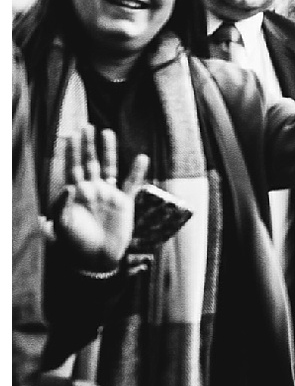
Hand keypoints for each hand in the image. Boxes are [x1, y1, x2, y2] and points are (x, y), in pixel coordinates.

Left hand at [49, 126, 147, 270]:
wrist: (96, 258)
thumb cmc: (75, 243)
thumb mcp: (63, 224)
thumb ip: (62, 205)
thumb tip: (69, 186)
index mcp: (76, 194)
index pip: (72, 167)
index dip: (71, 152)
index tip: (69, 135)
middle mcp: (92, 190)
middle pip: (90, 162)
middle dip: (87, 145)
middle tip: (87, 126)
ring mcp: (108, 195)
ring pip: (109, 167)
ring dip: (108, 151)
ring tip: (107, 132)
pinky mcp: (124, 203)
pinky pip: (131, 184)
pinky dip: (136, 171)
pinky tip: (141, 158)